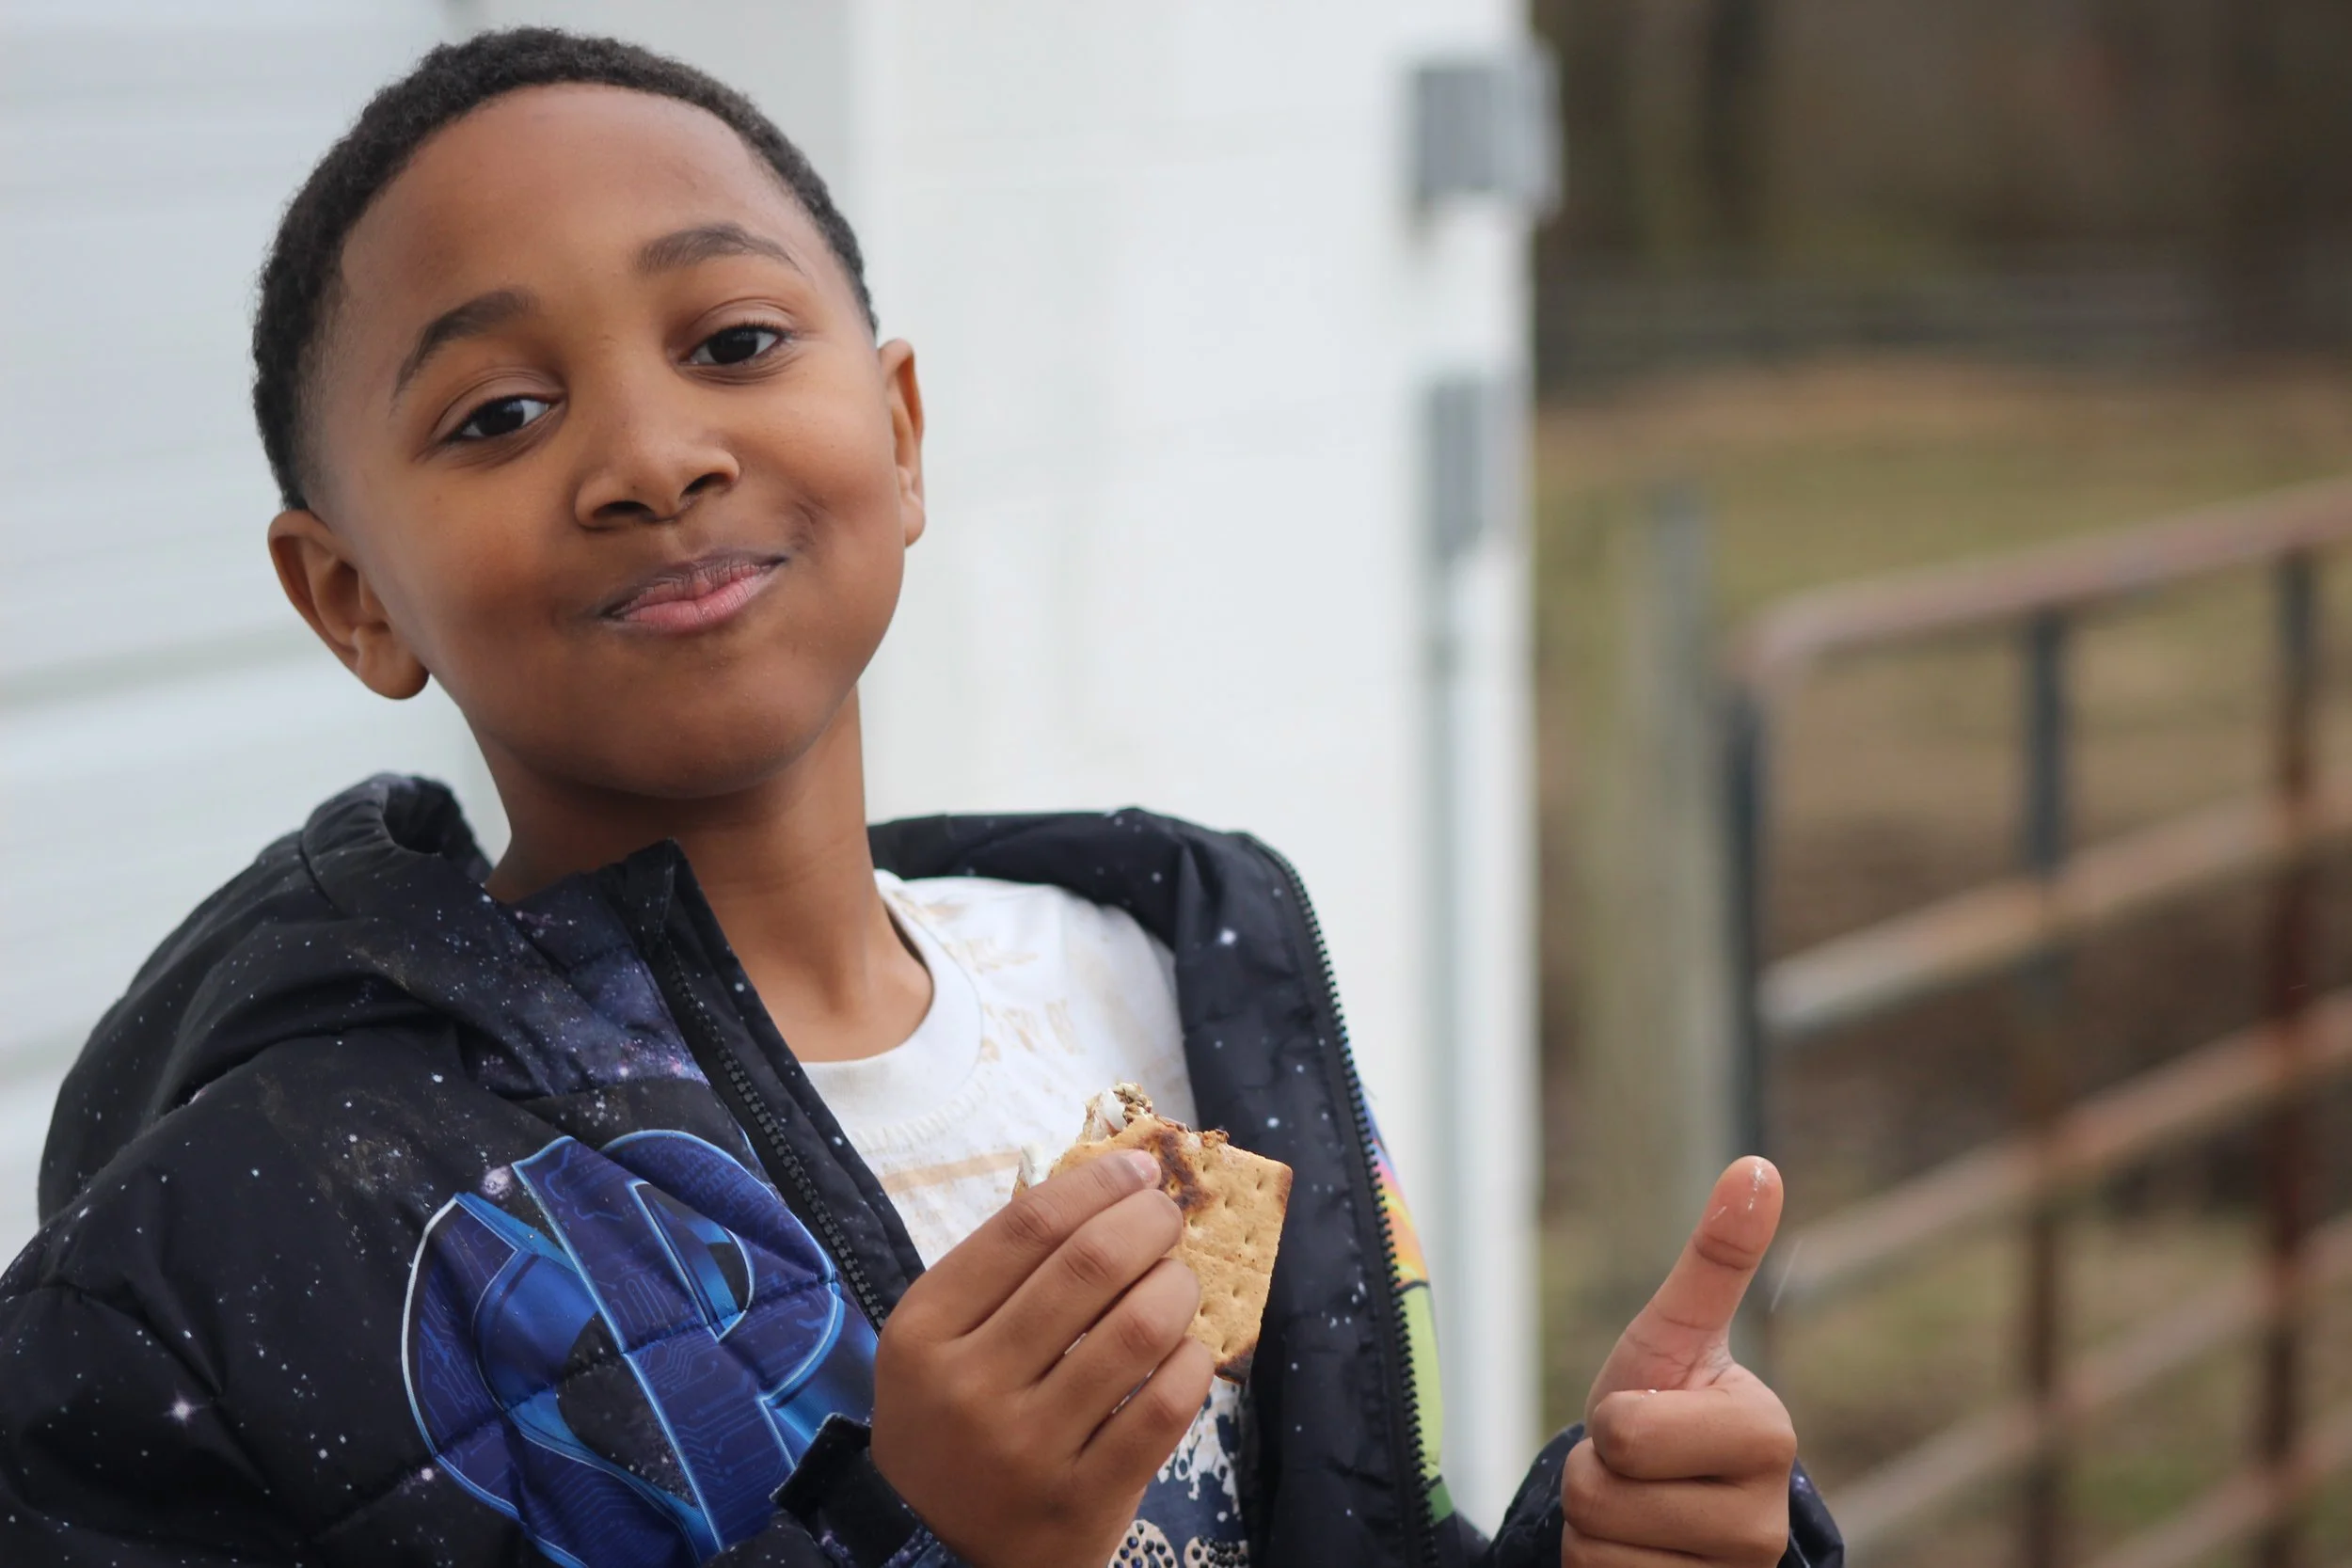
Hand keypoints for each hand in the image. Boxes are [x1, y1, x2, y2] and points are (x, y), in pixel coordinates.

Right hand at [871, 1150, 1213, 1567]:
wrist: (935, 1550)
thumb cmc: (946, 1424)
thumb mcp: (937, 1343)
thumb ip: (1001, 1274)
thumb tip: (1104, 1188)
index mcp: (923, 1333)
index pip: (1025, 1227)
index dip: (1096, 1184)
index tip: (1139, 1168)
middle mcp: (969, 1387)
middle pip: (1088, 1266)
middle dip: (1149, 1223)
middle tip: (1169, 1216)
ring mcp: (1027, 1449)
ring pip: (1138, 1332)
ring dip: (1178, 1288)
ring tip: (1179, 1282)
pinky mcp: (1083, 1501)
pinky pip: (1165, 1409)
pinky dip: (1192, 1363)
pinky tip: (1187, 1349)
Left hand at [1563, 1157, 1798, 1567]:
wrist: (1668, 1507)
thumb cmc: (1669, 1408)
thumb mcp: (1676, 1335)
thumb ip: (1716, 1258)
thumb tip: (1758, 1166)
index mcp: (1766, 1438)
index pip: (1623, 1433)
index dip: (1613, 1423)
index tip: (1652, 1419)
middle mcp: (1764, 1529)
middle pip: (1599, 1498)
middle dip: (1594, 1478)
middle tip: (1635, 1470)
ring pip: (1596, 1554)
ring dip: (1595, 1531)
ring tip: (1636, 1515)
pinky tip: (1635, 1561)